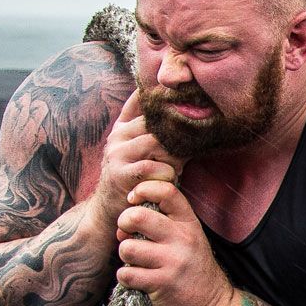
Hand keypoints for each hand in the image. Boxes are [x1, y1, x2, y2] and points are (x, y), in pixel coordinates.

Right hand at [93, 92, 181, 229]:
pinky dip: (168, 175)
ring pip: (159, 143)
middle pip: (158, 122)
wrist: (112, 209)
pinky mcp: (120, 174)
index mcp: (125, 125)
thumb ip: (160, 131)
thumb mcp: (146, 151)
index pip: (143, 99)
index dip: (164, 97)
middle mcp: (118, 135)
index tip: (185, 97)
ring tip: (174, 170)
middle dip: (178, 138)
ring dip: (174, 159)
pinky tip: (167, 182)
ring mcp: (117, 153)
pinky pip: (155, 168)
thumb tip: (193, 110)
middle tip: (185, 153)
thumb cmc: (140, 178)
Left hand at [114, 180, 236, 305]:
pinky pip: (126, 274)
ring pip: (127, 247)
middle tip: (127, 234)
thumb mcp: (190, 237)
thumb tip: (127, 213)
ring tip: (135, 260)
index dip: (143, 190)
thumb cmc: (193, 267)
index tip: (134, 200)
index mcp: (189, 224)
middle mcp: (182, 240)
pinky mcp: (161, 284)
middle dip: (123, 224)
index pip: (166, 191)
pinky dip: (126, 277)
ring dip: (124, 254)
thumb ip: (166, 220)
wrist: (212, 305)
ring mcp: (172, 263)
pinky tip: (137, 279)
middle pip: (137, 216)